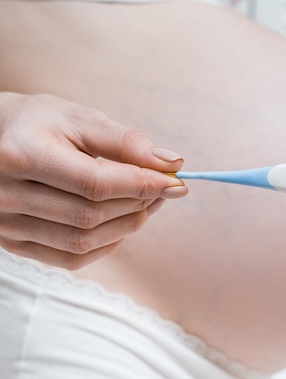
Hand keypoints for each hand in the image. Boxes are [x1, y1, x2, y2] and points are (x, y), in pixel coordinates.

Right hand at [0, 93, 187, 268]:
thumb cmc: (42, 125)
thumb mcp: (82, 120)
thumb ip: (127, 142)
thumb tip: (172, 163)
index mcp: (21, 155)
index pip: (94, 184)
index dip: (142, 185)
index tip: (175, 181)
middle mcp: (5, 194)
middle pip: (90, 216)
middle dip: (138, 204)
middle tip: (163, 188)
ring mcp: (5, 224)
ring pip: (82, 242)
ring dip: (127, 225)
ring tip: (145, 202)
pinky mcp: (13, 244)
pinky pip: (71, 258)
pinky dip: (106, 243)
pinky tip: (119, 221)